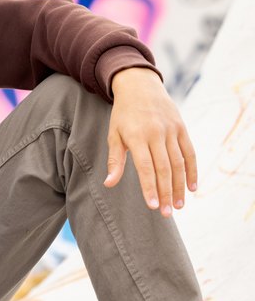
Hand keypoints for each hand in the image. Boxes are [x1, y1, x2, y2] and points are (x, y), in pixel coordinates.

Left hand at [104, 67, 197, 216]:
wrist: (140, 86)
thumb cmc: (123, 114)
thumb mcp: (114, 134)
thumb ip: (114, 160)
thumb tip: (109, 184)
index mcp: (136, 136)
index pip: (145, 167)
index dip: (150, 187)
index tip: (153, 206)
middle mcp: (156, 133)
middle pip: (164, 169)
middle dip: (166, 193)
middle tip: (167, 214)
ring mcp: (171, 130)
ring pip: (179, 163)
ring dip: (180, 186)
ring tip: (179, 205)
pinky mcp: (182, 128)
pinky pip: (190, 153)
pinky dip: (192, 171)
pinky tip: (192, 188)